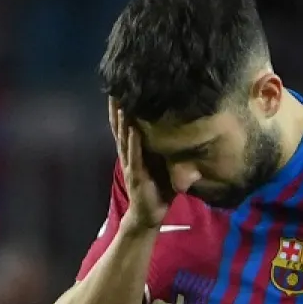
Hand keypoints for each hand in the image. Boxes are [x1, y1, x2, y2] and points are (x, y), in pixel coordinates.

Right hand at [109, 100, 172, 229]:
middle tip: (115, 88)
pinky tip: (133, 130)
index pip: (126, 125)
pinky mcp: (136, 176)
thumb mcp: (165, 164)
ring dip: (123, 121)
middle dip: (117, 108)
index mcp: (135, 151)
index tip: (122, 88)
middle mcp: (128, 155)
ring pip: (124, 139)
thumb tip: (186, 129)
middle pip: (120, 127)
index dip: (122, 107)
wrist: (150, 215)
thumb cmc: (159, 188)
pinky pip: (134, 157)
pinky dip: (133, 143)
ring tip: (123, 103)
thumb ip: (170, 148)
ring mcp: (130, 165)